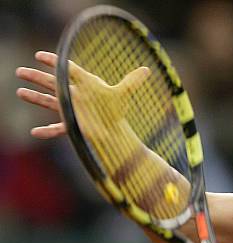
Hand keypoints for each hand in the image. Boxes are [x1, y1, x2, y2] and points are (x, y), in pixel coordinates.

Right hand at [16, 51, 149, 139]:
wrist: (115, 132)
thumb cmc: (116, 112)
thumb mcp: (122, 94)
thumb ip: (132, 82)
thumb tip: (147, 69)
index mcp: (86, 85)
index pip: (68, 70)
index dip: (55, 62)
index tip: (40, 55)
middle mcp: (75, 95)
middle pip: (54, 84)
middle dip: (37, 77)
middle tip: (20, 71)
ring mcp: (72, 110)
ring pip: (50, 102)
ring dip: (35, 98)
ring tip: (19, 91)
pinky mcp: (71, 125)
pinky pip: (57, 128)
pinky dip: (47, 131)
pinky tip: (35, 133)